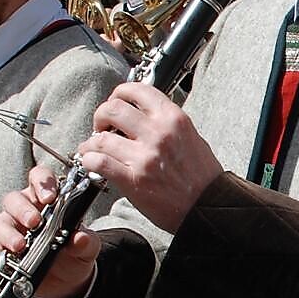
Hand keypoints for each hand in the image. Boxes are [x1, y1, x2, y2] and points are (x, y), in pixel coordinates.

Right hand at [0, 165, 101, 297]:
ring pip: (0, 221)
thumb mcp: (86, 249)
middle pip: (15, 199)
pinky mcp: (1, 248)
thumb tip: (81, 239)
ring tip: (19, 246)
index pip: (40, 179)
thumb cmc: (75, 255)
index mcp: (48, 200)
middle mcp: (26, 210)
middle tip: (34, 222)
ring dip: (7, 233)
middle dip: (23, 209)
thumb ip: (86, 243)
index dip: (42, 182)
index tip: (50, 197)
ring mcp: (11, 229)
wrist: (66, 282)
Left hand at [75, 82, 223, 232]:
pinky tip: (90, 162)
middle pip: (113, 109)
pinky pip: (99, 162)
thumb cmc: (202, 176)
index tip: (115, 102)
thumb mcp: (191, 136)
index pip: (137, 90)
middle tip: (102, 127)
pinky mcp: (133, 179)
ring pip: (100, 137)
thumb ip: (166, 122)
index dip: (119, 93)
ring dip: (91, 142)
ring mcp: (144, 157)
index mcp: (173, 118)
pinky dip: (88, 161)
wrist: (210, 206)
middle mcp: (158, 133)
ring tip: (93, 148)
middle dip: (101, 116)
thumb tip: (140, 115)